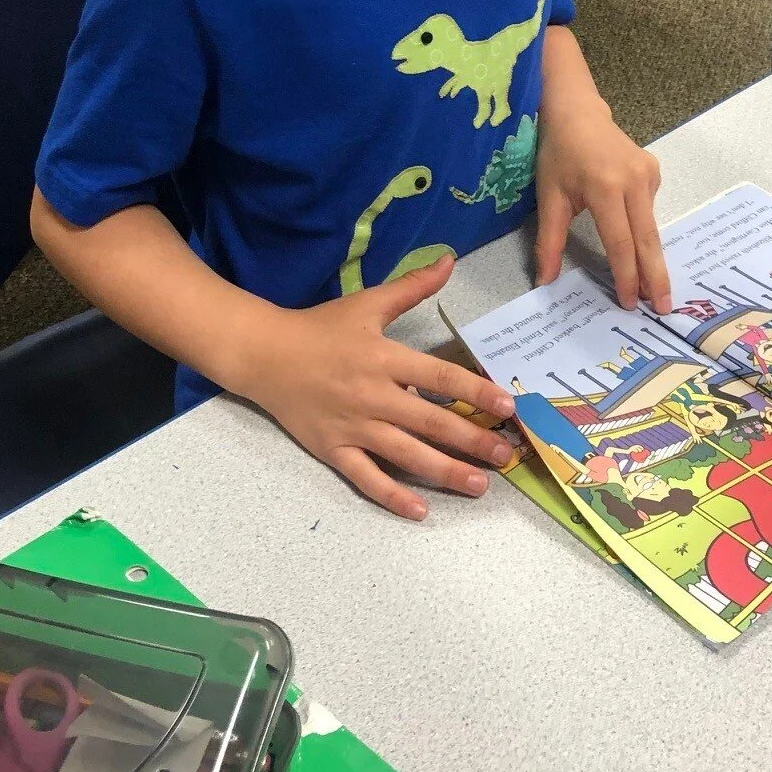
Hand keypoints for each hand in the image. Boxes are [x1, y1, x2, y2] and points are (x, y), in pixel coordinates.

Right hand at [234, 256, 517, 519]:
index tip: (507, 407)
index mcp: (383, 358)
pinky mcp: (333, 450)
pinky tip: (420, 511)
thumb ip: (412, 287)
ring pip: (405, 455)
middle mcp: (372, 395)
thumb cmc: (321, 328)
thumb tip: (449, 260)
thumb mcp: (367, 303)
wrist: (264, 354)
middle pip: (430, 422)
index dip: (475, 391)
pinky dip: (392, 496)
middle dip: (471, 440)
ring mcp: (352, 427)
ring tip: (478, 485)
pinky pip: (366, 478)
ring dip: (445, 471)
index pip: (439, 377)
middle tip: (505, 455)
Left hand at [534, 92, 668, 313]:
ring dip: (652, 259)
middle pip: (647, 240)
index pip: (620, 242)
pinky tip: (636, 240)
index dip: (626, 275)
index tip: (630, 303)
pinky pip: (649, 211)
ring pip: (650, 227)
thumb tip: (545, 282)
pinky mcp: (654, 172)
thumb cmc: (558, 154)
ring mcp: (648, 175)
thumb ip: (550, 241)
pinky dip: (644, 231)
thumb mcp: (549, 198)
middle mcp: (633, 182)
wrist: (577, 113)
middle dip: (656, 277)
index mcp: (605, 188)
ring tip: (656, 291)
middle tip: (664, 309)